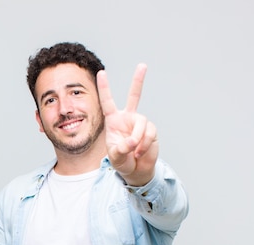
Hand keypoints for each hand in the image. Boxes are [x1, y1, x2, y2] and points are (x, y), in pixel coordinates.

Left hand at [97, 64, 157, 185]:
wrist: (136, 170)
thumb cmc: (122, 161)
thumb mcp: (115, 157)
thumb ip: (120, 149)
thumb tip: (132, 141)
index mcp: (113, 121)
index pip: (108, 102)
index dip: (105, 88)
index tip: (101, 73)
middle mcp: (128, 118)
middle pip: (134, 96)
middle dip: (138, 80)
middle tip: (143, 65)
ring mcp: (140, 123)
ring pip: (141, 123)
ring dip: (137, 138)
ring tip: (134, 151)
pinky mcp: (151, 130)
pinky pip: (149, 134)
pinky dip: (144, 145)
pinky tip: (139, 152)